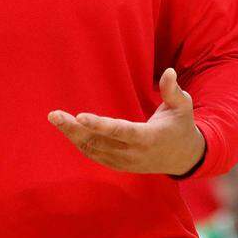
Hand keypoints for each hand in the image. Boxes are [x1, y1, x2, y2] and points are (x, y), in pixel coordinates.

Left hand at [48, 68, 205, 175]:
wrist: (183, 157)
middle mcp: (134, 154)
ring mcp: (125, 162)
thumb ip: (173, 91)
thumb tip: (169, 72)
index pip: (121, 132)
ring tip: (55, 118)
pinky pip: (95, 155)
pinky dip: (80, 142)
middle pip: (99, 142)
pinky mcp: (118, 165)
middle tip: (54, 115)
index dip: (100, 125)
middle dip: (75, 129)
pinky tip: (67, 129)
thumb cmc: (180, 125)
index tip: (80, 116)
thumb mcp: (183, 107)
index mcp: (149, 138)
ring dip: (73, 135)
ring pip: (93, 150)